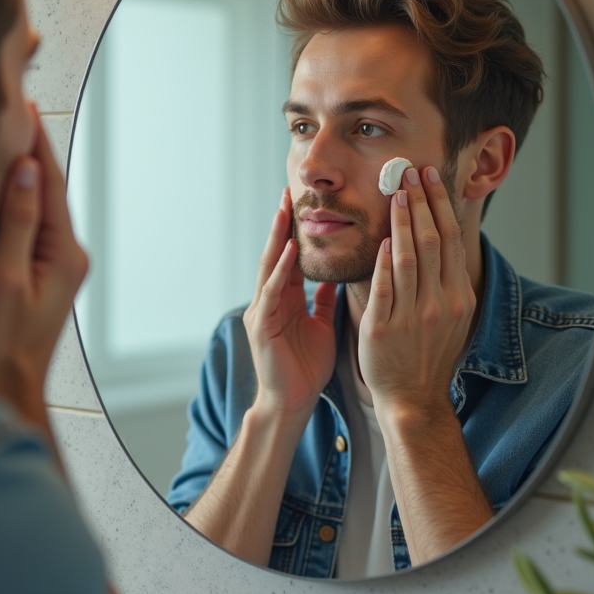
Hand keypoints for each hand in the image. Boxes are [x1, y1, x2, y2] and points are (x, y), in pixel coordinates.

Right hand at [0, 106, 88, 419]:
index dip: (35, 142)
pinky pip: (20, 226)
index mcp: (62, 253)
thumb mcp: (2, 280)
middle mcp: (62, 256)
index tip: (24, 103)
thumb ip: (15, 224)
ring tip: (0, 136)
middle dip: (27, 150)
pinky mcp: (26, 275)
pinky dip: (7, 201)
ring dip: (17, 173)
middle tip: (10, 108)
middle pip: (44, 189)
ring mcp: (46, 266)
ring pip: (32, 206)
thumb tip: (25, 171)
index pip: (49, 182)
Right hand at [242, 188, 337, 421]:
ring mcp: (261, 312)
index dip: (293, 230)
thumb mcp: (321, 325)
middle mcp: (267, 301)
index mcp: (283, 300)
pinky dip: (280, 270)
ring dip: (276, 238)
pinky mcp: (261, 327)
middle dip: (280, 223)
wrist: (294, 402)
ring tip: (284, 211)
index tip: (301, 203)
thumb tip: (333, 277)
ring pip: (269, 268)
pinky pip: (272, 293)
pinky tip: (288, 251)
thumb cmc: (307, 367)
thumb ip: (322, 300)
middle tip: (288, 192)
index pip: (288, 258)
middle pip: (274, 254)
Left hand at [358, 166, 474, 417]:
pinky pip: (385, 289)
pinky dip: (384, 263)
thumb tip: (438, 234)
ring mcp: (412, 316)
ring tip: (395, 194)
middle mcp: (440, 303)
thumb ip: (444, 278)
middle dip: (421, 202)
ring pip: (408, 259)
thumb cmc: (428, 353)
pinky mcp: (384, 329)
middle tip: (409, 172)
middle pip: (432, 241)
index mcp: (458, 296)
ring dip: (402, 222)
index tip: (429, 177)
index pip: (449, 238)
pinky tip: (382, 239)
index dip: (439, 204)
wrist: (413, 397)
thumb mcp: (450, 315)